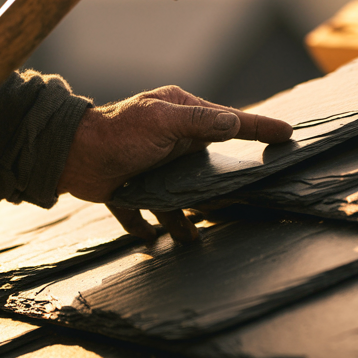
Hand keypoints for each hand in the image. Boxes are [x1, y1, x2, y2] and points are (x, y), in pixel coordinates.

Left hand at [57, 85, 292, 242]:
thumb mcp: (162, 122)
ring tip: (193, 238)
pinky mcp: (130, 190)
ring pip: (179, 197)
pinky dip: (150, 227)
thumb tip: (234, 124)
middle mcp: (170, 140)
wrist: (68, 156)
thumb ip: (199, 123)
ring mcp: (152, 167)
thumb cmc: (117, 133)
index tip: (288, 134)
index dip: (260, 128)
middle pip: (207, 165)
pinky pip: (147, 212)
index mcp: (181, 116)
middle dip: (222, 186)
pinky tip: (154, 241)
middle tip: (243, 201)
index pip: (230, 123)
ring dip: (185, 219)